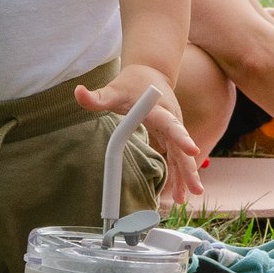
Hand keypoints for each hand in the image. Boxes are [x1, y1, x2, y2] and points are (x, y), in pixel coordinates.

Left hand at [76, 67, 204, 206]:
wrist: (151, 72)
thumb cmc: (132, 82)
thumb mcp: (114, 89)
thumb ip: (97, 96)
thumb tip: (78, 92)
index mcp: (158, 109)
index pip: (171, 125)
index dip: (181, 138)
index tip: (192, 150)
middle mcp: (171, 120)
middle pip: (181, 147)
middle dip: (189, 168)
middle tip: (195, 188)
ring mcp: (173, 129)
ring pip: (181, 155)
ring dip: (185, 176)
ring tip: (183, 199)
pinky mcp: (171, 135)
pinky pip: (177, 157)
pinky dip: (179, 174)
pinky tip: (179, 193)